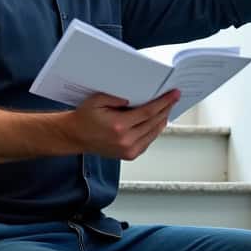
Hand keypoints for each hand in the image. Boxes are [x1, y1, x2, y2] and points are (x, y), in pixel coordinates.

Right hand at [65, 89, 180, 159]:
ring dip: (163, 120)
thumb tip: (133, 98)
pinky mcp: (129, 155)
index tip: (173, 95)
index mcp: (119, 125)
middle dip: (166, 109)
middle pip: (154, 122)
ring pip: (154, 133)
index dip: (163, 102)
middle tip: (173, 99)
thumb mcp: (96, 100)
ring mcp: (128, 150)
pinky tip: (157, 122)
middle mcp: (125, 140)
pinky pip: (148, 142)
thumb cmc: (85, 118)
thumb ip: (115, 97)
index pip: (149, 112)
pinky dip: (155, 131)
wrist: (76, 136)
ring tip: (167, 109)